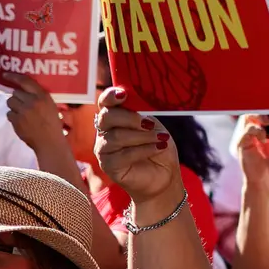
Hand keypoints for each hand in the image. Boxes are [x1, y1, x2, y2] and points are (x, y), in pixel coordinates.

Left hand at [3, 73, 65, 151]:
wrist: (50, 141)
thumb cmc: (52, 123)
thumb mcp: (51, 106)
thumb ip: (38, 98)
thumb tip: (23, 91)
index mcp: (43, 96)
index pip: (26, 81)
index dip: (14, 77)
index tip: (5, 74)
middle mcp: (33, 102)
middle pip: (15, 93)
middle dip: (17, 98)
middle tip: (23, 105)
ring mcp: (24, 111)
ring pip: (10, 103)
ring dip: (14, 107)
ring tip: (23, 114)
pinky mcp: (17, 120)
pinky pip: (9, 114)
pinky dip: (14, 117)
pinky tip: (22, 122)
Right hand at [93, 87, 178, 204]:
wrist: (164, 175)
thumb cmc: (158, 146)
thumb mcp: (154, 126)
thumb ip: (143, 114)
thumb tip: (138, 105)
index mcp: (115, 116)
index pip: (105, 102)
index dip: (111, 96)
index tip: (123, 94)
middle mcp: (105, 131)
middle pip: (107, 117)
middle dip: (131, 118)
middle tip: (150, 124)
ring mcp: (104, 149)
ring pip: (117, 137)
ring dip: (143, 136)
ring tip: (161, 138)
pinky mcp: (108, 166)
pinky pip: (122, 155)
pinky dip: (143, 150)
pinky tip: (158, 148)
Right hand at [236, 115, 268, 187]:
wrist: (267, 181)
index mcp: (263, 131)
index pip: (264, 113)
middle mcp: (253, 132)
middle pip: (253, 111)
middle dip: (263, 109)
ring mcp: (246, 137)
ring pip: (247, 117)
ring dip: (258, 116)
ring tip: (268, 122)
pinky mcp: (242, 143)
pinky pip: (247, 130)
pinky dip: (256, 131)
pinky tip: (264, 139)